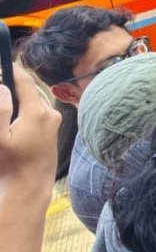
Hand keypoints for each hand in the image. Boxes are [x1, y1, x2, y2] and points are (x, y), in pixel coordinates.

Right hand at [0, 65, 61, 194]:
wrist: (30, 187)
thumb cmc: (11, 164)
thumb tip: (3, 87)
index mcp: (37, 112)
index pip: (24, 80)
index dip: (10, 69)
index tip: (1, 64)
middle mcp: (49, 113)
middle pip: (27, 90)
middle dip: (10, 89)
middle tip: (0, 93)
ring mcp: (53, 121)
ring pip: (31, 100)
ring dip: (17, 101)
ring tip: (5, 116)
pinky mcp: (52, 128)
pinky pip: (36, 111)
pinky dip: (23, 111)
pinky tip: (12, 125)